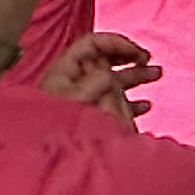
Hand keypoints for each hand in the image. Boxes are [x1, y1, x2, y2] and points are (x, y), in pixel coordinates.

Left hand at [35, 31, 160, 124]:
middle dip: (130, 57)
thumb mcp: (74, 98)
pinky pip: (112, 101)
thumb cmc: (50, 123)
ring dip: (135, 76)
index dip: (117, 42)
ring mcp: (82, 97)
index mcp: (66, 69)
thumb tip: (112, 75)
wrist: (37, 152)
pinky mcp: (88, 114)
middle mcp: (74, 80)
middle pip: (106, 59)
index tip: (137, 52)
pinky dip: (130, 101)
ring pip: (112, 79)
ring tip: (156, 75)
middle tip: (149, 60)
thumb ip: (95, 82)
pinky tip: (145, 105)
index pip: (94, 43)